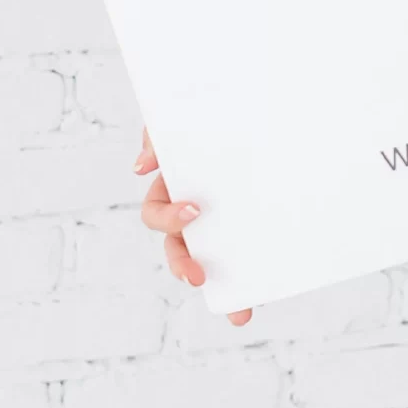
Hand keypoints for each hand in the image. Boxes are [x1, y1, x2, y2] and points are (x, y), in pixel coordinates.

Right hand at [135, 127, 251, 325]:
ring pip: (210, 263)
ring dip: (222, 289)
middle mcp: (192, 211)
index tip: (194, 211)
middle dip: (183, 267)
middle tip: (197, 277)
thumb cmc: (209, 113)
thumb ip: (159, 135)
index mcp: (174, 186)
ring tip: (240, 311)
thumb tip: (141, 166)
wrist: (254, 96)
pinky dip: (250, 281)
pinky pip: (244, 258)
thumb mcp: (181, 117)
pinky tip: (266, 295)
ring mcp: (220, 222)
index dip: (169, 218)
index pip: (156, 212)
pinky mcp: (247, 227)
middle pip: (177, 249)